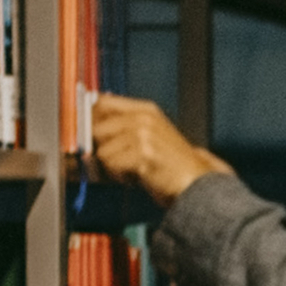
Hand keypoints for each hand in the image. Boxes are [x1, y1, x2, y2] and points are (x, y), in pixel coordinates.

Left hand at [89, 92, 230, 201]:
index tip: (89, 133)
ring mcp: (144, 135)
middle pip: (97, 128)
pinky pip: (112, 165)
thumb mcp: (151, 134)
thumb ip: (125, 124)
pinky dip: (120, 176)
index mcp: (145, 110)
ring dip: (113, 166)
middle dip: (102, 147)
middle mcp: (144, 118)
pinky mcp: (143, 154)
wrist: (196, 182)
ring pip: (103, 151)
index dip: (90, 118)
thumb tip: (91, 121)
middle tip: (119, 160)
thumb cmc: (172, 164)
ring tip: (132, 169)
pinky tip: (136, 176)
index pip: (103, 102)